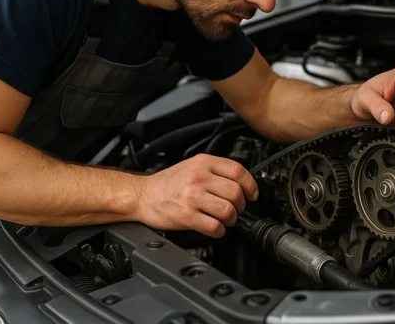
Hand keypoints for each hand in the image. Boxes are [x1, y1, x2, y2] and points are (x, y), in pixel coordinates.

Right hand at [135, 154, 257, 237]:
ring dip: (231, 219)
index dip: (250, 185)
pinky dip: (219, 231)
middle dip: (241, 205)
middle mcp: (198, 177)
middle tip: (237, 210)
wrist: (142, 195)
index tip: (252, 194)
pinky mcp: (186, 216)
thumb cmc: (167, 183)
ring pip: (227, 210)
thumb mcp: (193, 165)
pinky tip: (216, 229)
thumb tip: (241, 183)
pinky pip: (214, 226)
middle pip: (235, 192)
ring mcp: (192, 197)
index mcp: (203, 163)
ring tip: (226, 220)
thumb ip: (215, 170)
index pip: (238, 171)